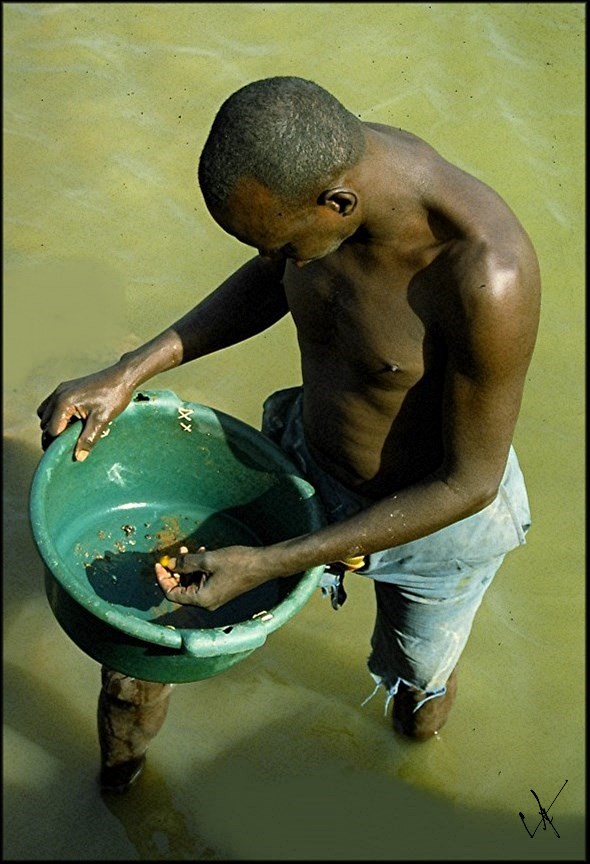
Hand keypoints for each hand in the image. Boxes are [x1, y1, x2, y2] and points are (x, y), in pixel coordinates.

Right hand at [37, 367, 133, 459]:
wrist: (122, 377)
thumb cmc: (113, 396)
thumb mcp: (102, 420)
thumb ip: (88, 439)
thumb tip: (79, 457)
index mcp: (64, 403)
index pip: (51, 431)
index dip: (57, 444)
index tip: (67, 453)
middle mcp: (58, 395)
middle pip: (45, 423)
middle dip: (55, 436)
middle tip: (70, 445)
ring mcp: (61, 390)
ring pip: (46, 414)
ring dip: (55, 425)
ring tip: (71, 432)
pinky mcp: (66, 388)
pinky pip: (53, 405)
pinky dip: (58, 415)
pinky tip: (73, 420)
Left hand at [155, 545, 269, 609]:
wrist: (263, 564)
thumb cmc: (238, 563)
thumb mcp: (208, 560)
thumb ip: (186, 563)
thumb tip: (170, 563)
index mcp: (201, 600)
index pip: (172, 594)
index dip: (163, 578)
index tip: (160, 563)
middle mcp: (206, 603)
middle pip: (181, 590)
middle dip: (175, 571)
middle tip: (174, 555)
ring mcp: (214, 597)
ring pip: (192, 584)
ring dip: (187, 568)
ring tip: (188, 551)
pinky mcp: (221, 590)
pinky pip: (202, 581)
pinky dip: (198, 569)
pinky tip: (201, 554)